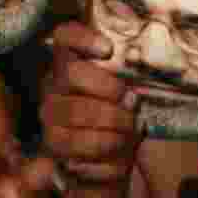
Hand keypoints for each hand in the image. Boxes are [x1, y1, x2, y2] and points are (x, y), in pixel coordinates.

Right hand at [40, 21, 139, 184]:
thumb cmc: (123, 116)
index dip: (82, 37)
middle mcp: (53, 85)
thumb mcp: (130, 91)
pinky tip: (122, 154)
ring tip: (132, 130)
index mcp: (71, 63)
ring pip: (75, 111)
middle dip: (108, 88)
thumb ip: (131, 73)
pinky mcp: (53, 147)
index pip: (65, 36)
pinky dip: (107, 150)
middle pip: (72, 74)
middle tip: (133, 102)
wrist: (113, 161)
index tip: (108, 49)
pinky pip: (78, 145)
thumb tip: (147, 58)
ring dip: (112, 122)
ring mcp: (49, 116)